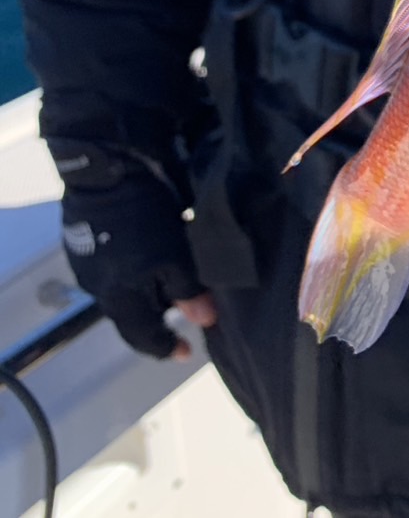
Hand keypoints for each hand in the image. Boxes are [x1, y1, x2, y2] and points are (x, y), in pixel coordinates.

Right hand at [60, 174, 217, 358]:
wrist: (104, 175)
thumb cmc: (144, 218)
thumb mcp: (174, 256)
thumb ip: (188, 291)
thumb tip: (205, 320)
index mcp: (119, 297)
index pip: (141, 336)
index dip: (164, 346)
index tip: (184, 352)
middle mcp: (98, 288)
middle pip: (131, 315)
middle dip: (156, 320)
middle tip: (182, 317)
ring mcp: (88, 265)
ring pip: (122, 291)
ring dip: (145, 294)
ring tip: (170, 288)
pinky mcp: (84, 243)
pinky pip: (113, 270)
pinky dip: (134, 273)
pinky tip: (148, 260)